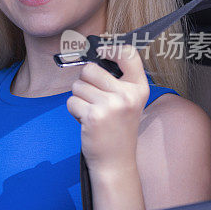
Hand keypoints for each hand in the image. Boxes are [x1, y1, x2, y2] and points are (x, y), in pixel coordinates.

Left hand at [66, 45, 149, 173]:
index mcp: (139, 88)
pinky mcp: (93, 116)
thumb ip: (116, 79)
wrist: (116, 161)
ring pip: (77, 85)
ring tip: (93, 113)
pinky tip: (87, 122)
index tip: (101, 52)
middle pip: (90, 68)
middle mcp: (127, 94)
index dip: (110, 48)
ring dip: (79, 98)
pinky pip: (71, 101)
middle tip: (94, 100)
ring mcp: (111, 105)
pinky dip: (74, 111)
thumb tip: (93, 53)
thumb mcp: (128, 101)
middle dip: (85, 82)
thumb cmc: (117, 129)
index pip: (128, 53)